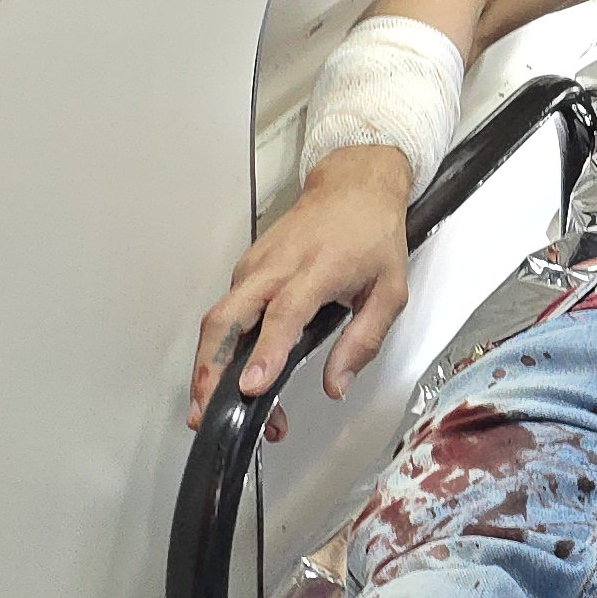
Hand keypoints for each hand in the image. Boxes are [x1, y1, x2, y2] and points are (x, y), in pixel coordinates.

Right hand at [190, 147, 412, 426]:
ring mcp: (254, 267)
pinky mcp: (244, 270)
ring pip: (218, 319)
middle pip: (226, 318)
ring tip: (216, 409)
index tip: (251, 386)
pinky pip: (224, 312)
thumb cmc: (371, 234)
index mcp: (317, 269)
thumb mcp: (390, 290)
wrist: (353, 186)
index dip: (265, 352)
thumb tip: (336, 384)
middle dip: (210, 368)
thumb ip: (364, 341)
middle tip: (207, 410)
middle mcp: (276, 267)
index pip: (283, 314)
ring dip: (211, 366)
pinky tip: (228, 375)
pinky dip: (220, 348)